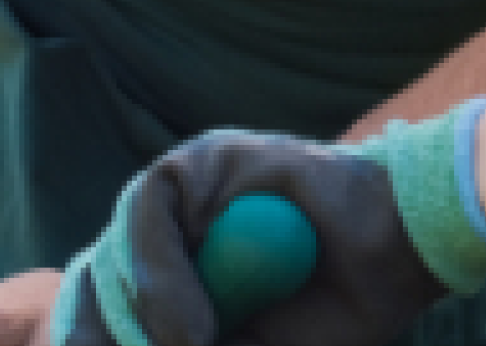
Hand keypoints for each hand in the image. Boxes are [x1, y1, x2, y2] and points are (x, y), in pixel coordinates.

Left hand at [63, 104, 485, 345]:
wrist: (399, 256)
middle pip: (94, 282)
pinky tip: (200, 325)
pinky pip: (151, 207)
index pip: (95, 310)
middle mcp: (168, 234)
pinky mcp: (204, 158)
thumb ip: (196, 344)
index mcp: (173, 283)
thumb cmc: (333, 312)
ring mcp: (182, 194)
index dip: (86, 338)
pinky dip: (163, 272)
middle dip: (101, 335)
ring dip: (144, 318)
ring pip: (116, 253)